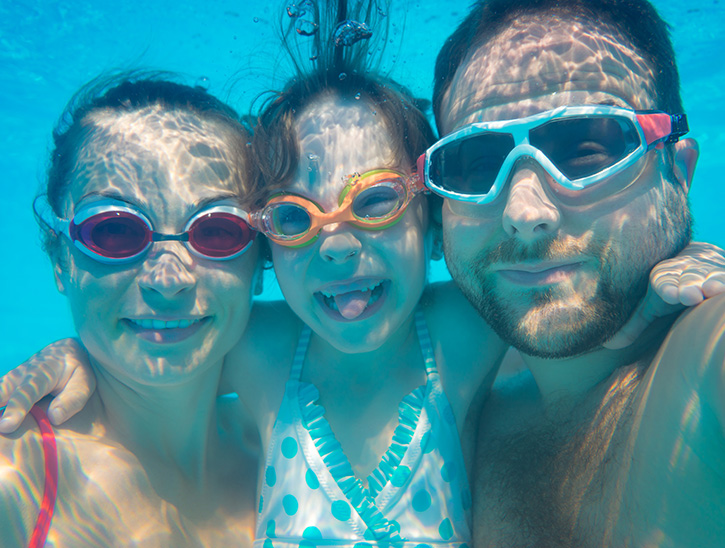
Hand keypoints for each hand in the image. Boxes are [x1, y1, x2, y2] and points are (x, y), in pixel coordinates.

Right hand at [0, 338, 94, 432]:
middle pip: (1, 391)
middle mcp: (22, 373)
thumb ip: (72, 400)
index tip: (6, 427)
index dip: (16, 409)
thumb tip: (54, 418)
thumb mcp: (84, 383)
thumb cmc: (77, 370)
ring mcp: (12, 378)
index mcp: (43, 372)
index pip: (26, 393)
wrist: (66, 351)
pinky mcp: (7, 383)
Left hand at [604, 242, 724, 348]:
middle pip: (688, 279)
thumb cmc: (670, 287)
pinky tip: (724, 291)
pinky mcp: (724, 277)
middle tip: (690, 295)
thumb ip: (633, 323)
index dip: (667, 288)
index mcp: (664, 278)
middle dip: (688, 287)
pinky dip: (724, 284)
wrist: (699, 257)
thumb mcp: (651, 305)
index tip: (669, 295)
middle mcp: (686, 272)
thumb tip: (607, 344)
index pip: (664, 283)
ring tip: (712, 291)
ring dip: (712, 284)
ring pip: (711, 277)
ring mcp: (708, 273)